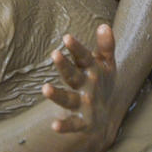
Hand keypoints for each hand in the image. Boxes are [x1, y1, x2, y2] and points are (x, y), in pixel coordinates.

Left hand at [42, 24, 117, 146]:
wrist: (107, 115)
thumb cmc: (102, 81)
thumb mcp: (106, 63)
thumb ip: (105, 45)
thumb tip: (104, 25)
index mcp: (92, 70)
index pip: (84, 57)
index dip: (76, 48)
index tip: (66, 38)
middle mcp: (88, 87)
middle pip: (74, 76)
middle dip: (64, 66)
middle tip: (54, 54)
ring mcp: (85, 105)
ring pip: (69, 100)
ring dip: (58, 95)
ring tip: (45, 88)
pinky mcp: (82, 122)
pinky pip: (73, 124)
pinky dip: (65, 126)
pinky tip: (54, 126)